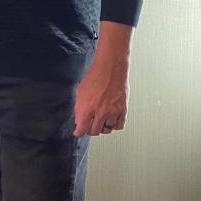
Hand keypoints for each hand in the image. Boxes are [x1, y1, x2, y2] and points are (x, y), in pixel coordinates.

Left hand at [73, 22, 133, 136]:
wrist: (111, 68)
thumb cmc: (95, 76)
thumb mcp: (80, 92)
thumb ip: (79, 108)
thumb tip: (79, 119)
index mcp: (86, 108)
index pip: (82, 129)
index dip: (79, 132)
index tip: (78, 132)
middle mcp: (100, 112)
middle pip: (94, 132)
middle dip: (90, 129)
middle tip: (89, 125)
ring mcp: (112, 112)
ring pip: (107, 130)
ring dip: (102, 127)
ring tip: (100, 120)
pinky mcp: (122, 110)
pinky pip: (119, 125)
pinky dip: (114, 125)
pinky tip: (111, 119)